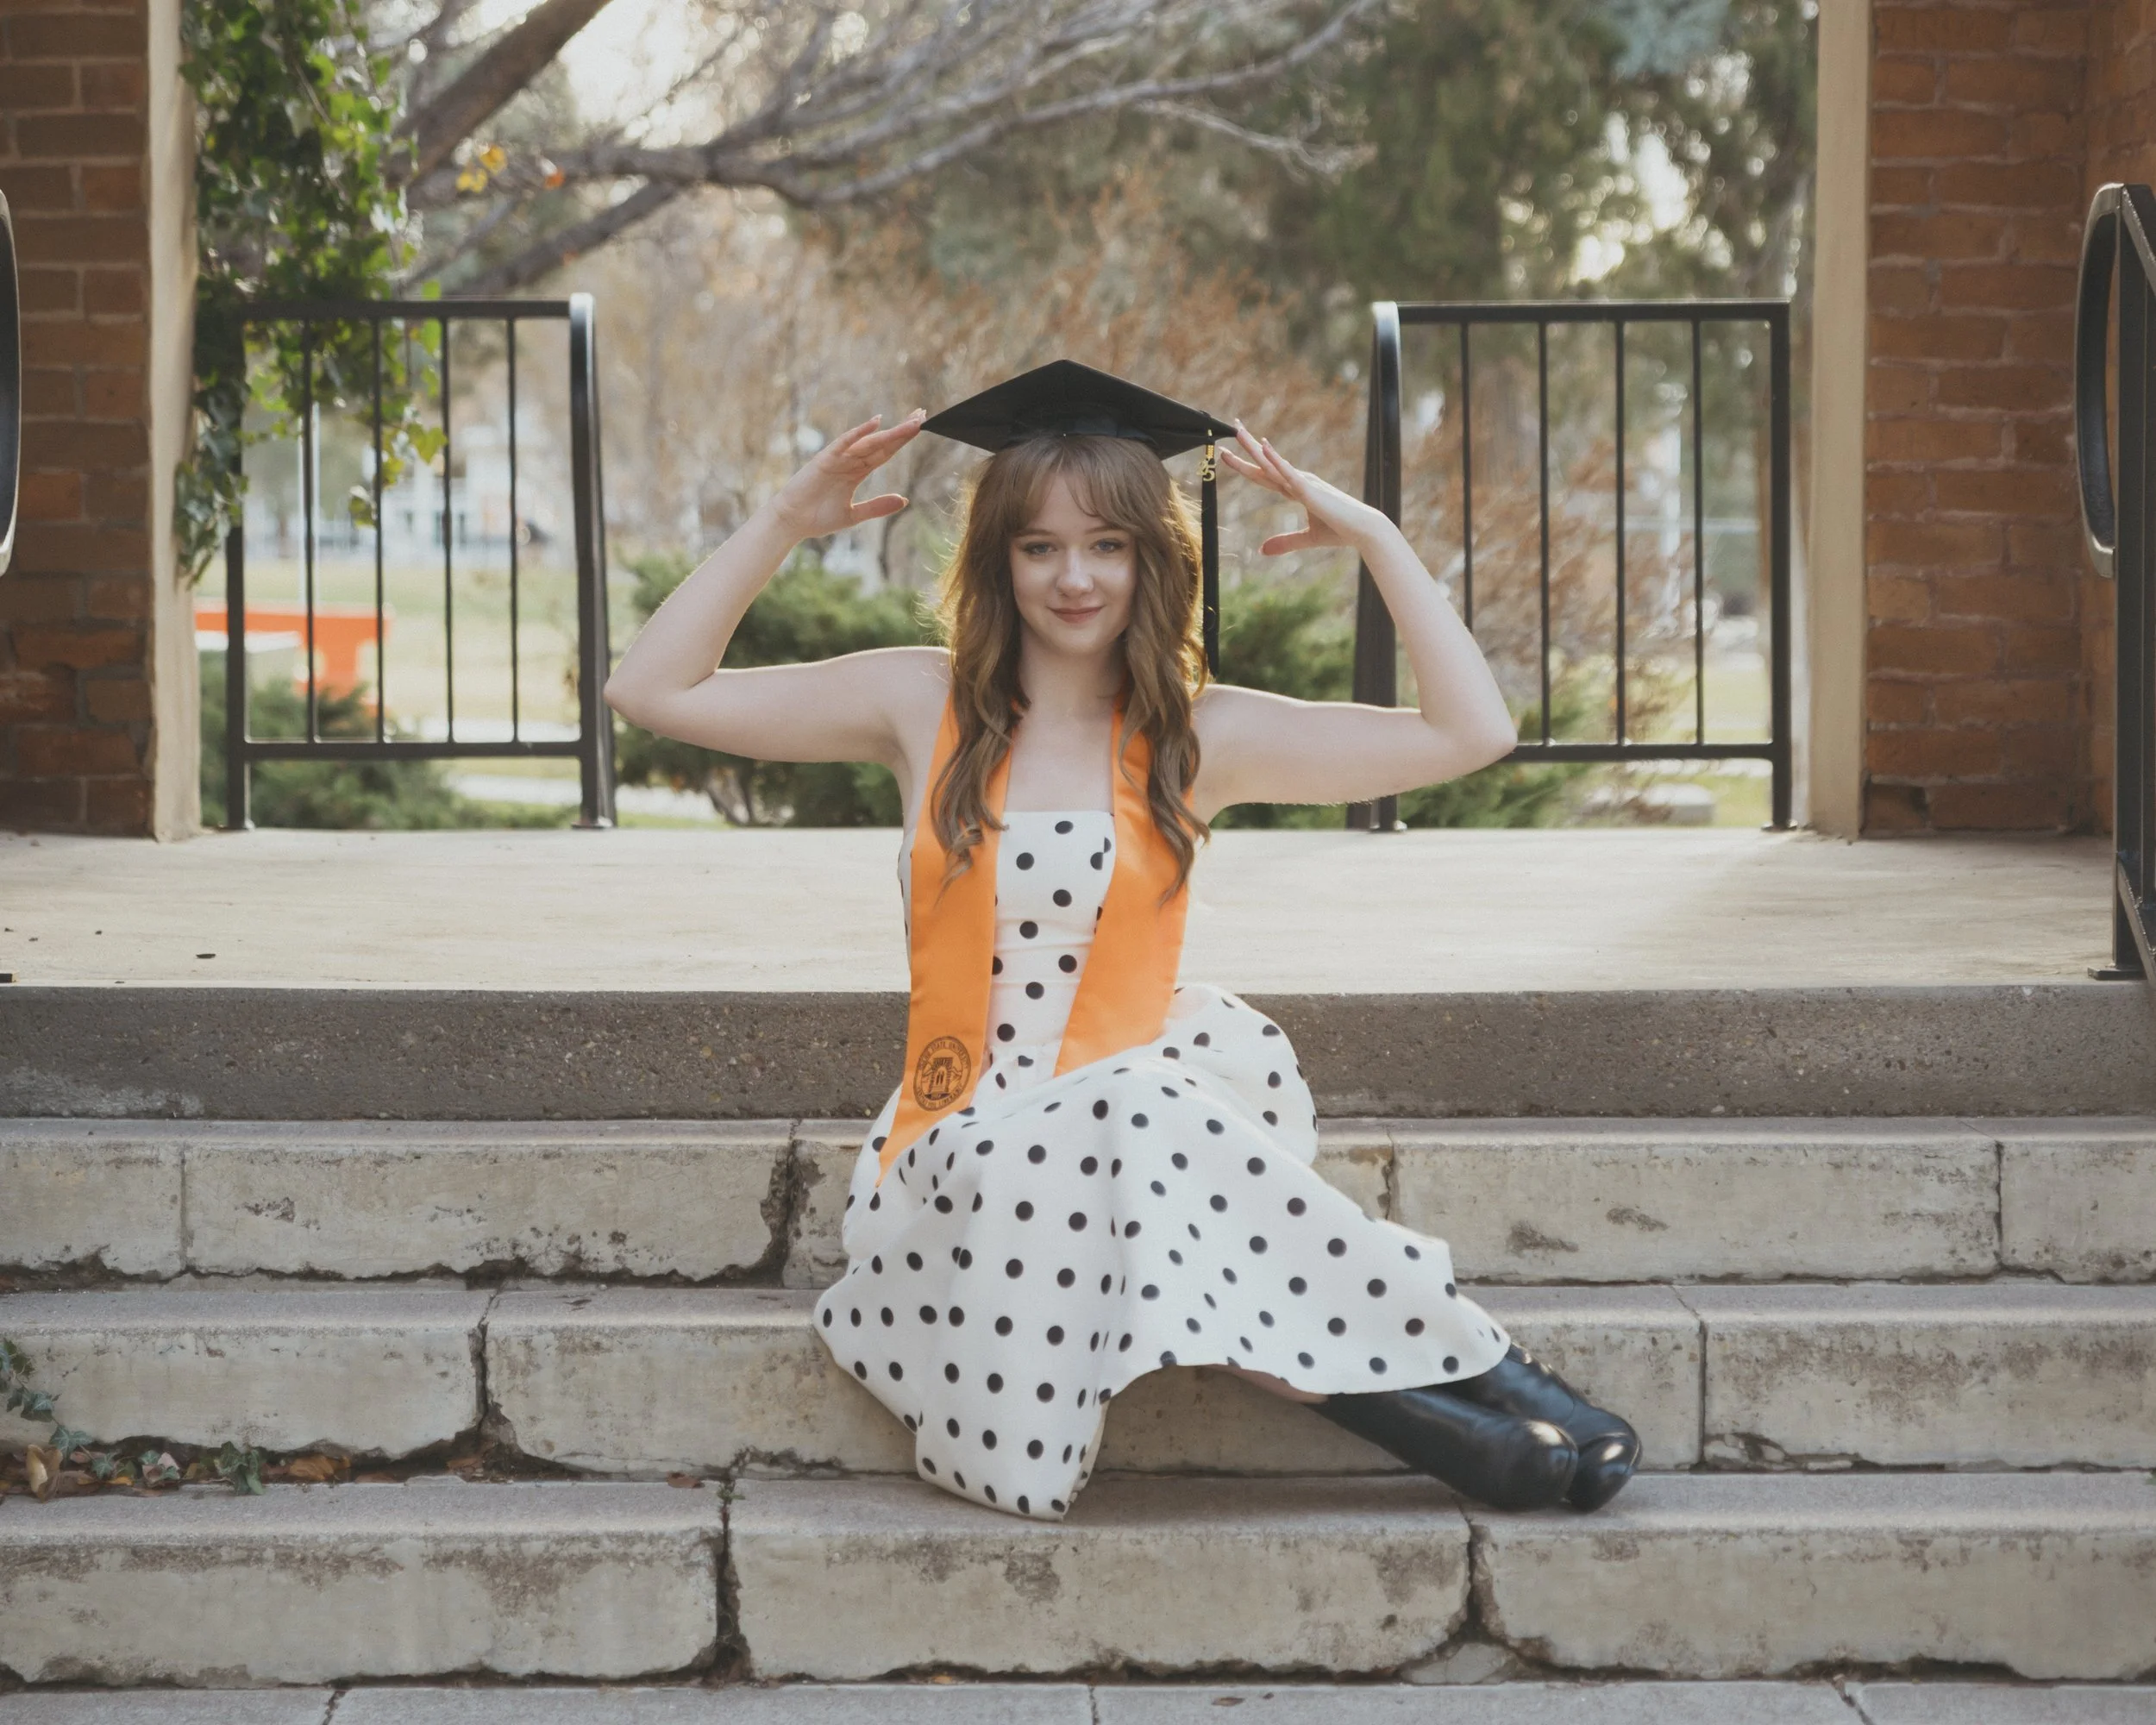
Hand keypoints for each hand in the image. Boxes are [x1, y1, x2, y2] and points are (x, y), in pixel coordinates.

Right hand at [768, 410, 926, 540]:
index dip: (902, 440)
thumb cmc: (818, 518)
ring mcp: (838, 458)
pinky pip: (844, 443)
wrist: (792, 522)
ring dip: (890, 431)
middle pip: (881, 442)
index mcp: (856, 472)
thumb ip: (877, 506)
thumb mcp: (854, 515)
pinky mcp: (825, 460)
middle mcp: (849, 461)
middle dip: (902, 430)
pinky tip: (876, 423)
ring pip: (869, 442)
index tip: (919, 427)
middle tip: (922, 415)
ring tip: (912, 422)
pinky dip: (859, 433)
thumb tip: (904, 500)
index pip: (884, 452)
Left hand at [1218, 421, 1392, 555]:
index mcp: (1297, 489)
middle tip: (1232, 427)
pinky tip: (1263, 448)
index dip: (1248, 463)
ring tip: (1238, 431)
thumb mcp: (1307, 539)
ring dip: (1254, 448)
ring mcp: (1304, 483)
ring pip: (1272, 464)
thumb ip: (1285, 542)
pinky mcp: (1310, 490)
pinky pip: (1289, 473)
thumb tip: (1261, 550)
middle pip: (1265, 463)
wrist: (1364, 531)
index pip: (1266, 475)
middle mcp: (1298, 481)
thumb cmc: (1341, 531)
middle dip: (1247, 446)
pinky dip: (1276, 461)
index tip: (1230, 452)